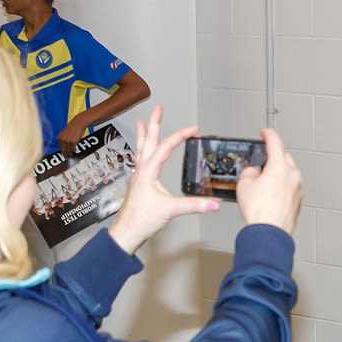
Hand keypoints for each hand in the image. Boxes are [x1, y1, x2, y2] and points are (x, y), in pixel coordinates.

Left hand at [57, 118, 87, 154]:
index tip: (64, 154)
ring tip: (71, 155)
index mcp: (59, 137)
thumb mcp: (65, 133)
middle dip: (66, 154)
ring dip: (70, 153)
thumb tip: (65, 146)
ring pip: (68, 150)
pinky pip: (73, 149)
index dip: (62, 152)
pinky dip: (74, 150)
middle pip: (63, 150)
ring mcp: (67, 141)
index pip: (60, 147)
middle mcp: (62, 140)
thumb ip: (63, 139)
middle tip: (68, 157)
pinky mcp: (73, 142)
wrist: (78, 123)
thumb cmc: (73, 127)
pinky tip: (74, 151)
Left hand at [106, 106, 219, 254]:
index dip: (181, 135)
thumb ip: (194, 205)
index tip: (193, 128)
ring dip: (143, 134)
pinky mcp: (138, 185)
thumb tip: (214, 203)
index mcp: (149, 171)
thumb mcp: (171, 210)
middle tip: (157, 108)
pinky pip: (140, 161)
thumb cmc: (141, 220)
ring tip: (141, 123)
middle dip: (154, 123)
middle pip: (148, 141)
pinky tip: (142, 154)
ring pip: (141, 149)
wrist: (126, 232)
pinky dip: (142, 151)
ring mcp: (138, 177)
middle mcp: (141, 170)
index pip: (166, 147)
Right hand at [235, 128, 301, 233]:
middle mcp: (292, 175)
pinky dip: (281, 185)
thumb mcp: (244, 184)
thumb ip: (249, 172)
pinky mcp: (298, 200)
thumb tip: (254, 172)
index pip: (275, 142)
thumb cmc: (260, 211)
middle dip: (273, 156)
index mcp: (280, 166)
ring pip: (288, 172)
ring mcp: (298, 188)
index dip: (268, 134)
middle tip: (261, 160)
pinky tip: (270, 195)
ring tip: (263, 182)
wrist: (269, 232)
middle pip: (283, 157)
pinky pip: (290, 186)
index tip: (265, 132)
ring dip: (277, 172)